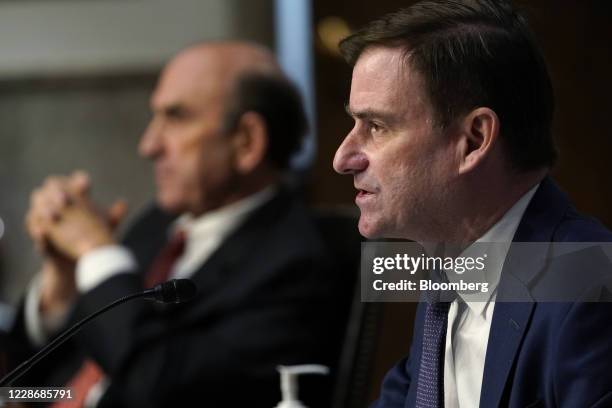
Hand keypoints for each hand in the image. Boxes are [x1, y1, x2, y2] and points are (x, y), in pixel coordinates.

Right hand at [25, 171, 126, 310]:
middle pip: (51, 187)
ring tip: (54, 216)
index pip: (74, 181)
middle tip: (65, 200)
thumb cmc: (91, 236)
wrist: (78, 260)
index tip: (86, 186)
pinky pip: (33, 229)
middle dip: (56, 192)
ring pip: (38, 205)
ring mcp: (46, 217)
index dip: (78, 180)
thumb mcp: (104, 228)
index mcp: (75, 197)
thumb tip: (124, 204)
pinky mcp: (40, 235)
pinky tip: (43, 233)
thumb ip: (112, 216)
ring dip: (44, 209)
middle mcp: (58, 202)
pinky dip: (37, 231)